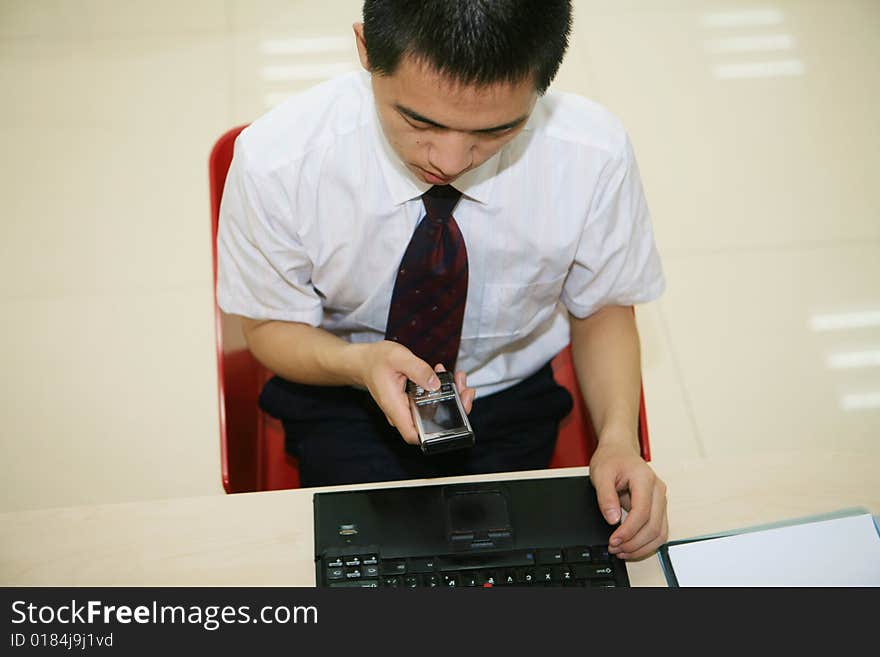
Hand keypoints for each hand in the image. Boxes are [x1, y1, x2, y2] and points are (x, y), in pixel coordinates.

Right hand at [354, 341, 473, 443]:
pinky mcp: (411, 402)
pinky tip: (444, 374)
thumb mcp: (398, 357)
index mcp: (395, 407)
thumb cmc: (376, 360)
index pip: (414, 435)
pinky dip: (442, 390)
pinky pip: (430, 402)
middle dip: (454, 408)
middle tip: (465, 390)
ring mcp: (407, 409)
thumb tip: (436, 384)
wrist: (364, 361)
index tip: (454, 419)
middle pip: (431, 424)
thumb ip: (418, 370)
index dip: (435, 435)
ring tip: (458, 378)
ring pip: (433, 412)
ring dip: (451, 396)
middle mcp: (401, 412)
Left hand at [588, 436, 667, 560]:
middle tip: (615, 549)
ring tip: (622, 551)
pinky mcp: (659, 508)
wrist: (619, 450)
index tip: (613, 540)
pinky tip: (631, 547)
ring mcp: (661, 500)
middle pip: (654, 526)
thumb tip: (613, 519)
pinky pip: (658, 531)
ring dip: (642, 547)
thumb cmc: (612, 459)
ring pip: (660, 533)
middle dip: (634, 543)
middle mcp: (658, 490)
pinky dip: (646, 543)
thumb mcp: (601, 474)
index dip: (628, 531)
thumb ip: (606, 497)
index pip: (642, 512)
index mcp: (645, 479)